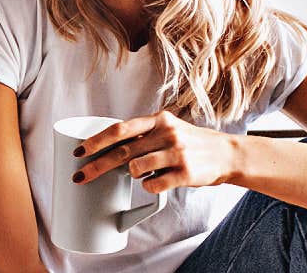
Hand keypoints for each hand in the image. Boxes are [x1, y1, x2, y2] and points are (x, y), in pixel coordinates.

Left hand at [72, 111, 237, 193]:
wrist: (227, 154)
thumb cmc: (191, 143)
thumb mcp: (168, 129)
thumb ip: (144, 135)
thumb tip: (109, 147)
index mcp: (158, 119)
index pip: (120, 129)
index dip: (97, 140)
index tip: (79, 150)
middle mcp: (166, 133)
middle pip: (122, 152)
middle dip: (97, 166)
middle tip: (80, 176)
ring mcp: (176, 153)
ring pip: (135, 169)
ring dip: (132, 175)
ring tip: (143, 172)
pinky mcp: (185, 173)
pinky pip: (153, 185)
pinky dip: (149, 186)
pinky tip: (157, 181)